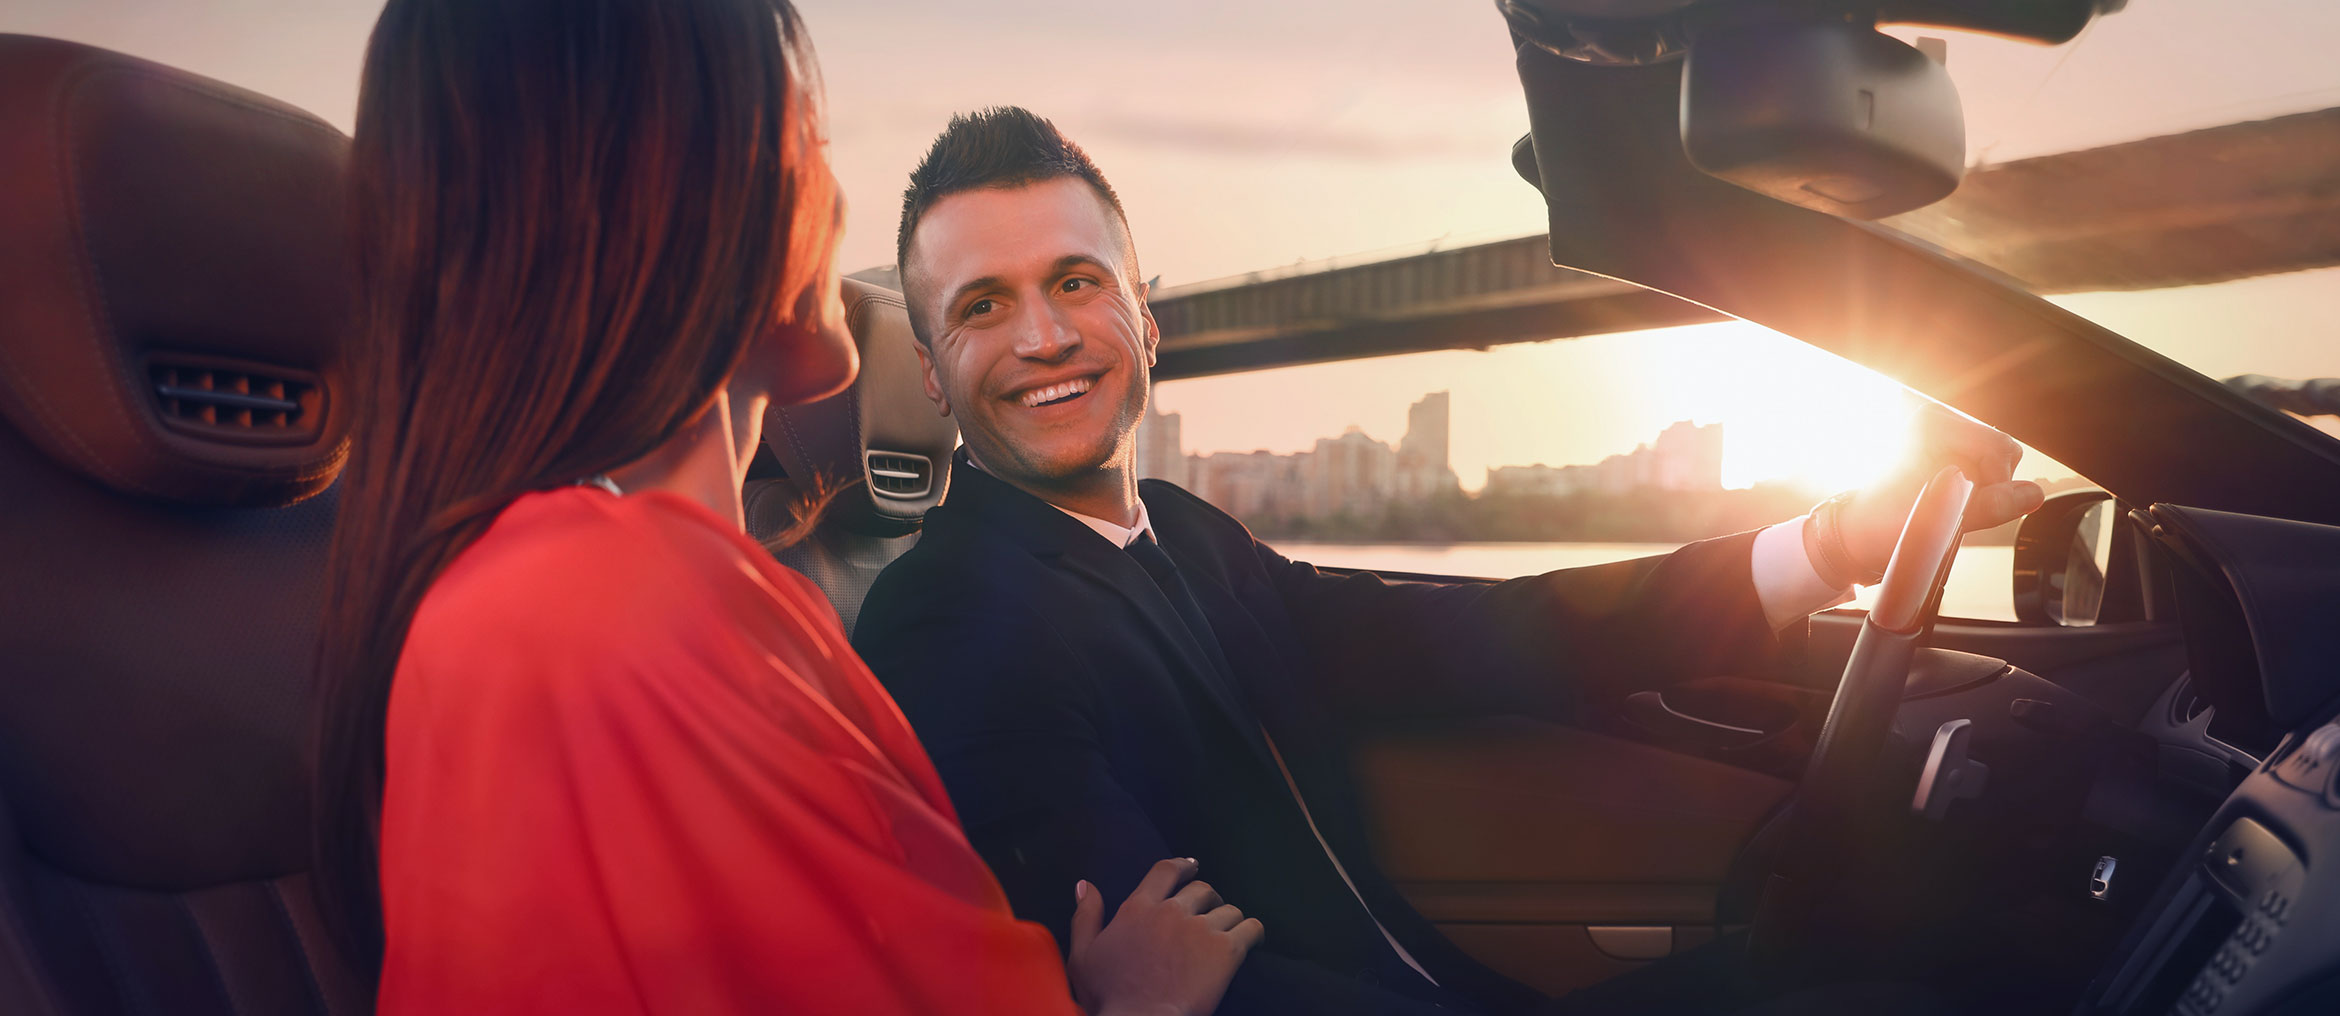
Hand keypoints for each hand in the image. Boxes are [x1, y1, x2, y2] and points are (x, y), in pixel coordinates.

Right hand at [1068, 857, 1263, 1015]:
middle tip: (1208, 913)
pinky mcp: (1225, 950)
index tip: (1190, 866)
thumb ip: (1086, 916)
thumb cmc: (1110, 996)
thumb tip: (1085, 885)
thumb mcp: (1084, 955)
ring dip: (1228, 919)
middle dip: (1207, 899)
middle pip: (1201, 889)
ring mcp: (1200, 929)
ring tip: (1226, 934)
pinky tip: (1252, 941)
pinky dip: (1253, 932)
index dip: (1182, 865)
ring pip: (1228, 909)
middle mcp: (1171, 911)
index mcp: (1138, 908)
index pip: (1165, 871)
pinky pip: (1251, 929)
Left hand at [1837, 404, 2046, 575]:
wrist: (1858, 533)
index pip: (1999, 448)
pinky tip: (1950, 497)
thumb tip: (2032, 494)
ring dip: (1983, 487)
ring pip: (1999, 459)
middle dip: (1990, 484)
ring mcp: (1944, 431)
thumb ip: (1988, 506)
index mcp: (1930, 424)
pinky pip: (1986, 465)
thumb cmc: (1882, 525)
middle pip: (2003, 450)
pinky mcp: (1949, 446)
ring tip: (1947, 503)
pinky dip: (1977, 486)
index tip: (1963, 507)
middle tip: (1953, 506)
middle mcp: (1938, 419)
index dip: (1994, 484)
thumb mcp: (1938, 521)